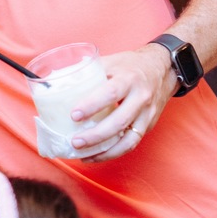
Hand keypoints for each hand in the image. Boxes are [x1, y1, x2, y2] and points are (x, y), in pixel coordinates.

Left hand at [67, 47, 173, 161]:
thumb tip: (55, 82)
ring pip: (128, 139)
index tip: (74, 115)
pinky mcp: (147, 126)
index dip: (92, 105)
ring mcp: (146, 114)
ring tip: (83, 155)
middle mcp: (140, 98)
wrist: (162, 69)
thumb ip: (87, 72)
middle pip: (119, 121)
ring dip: (104, 151)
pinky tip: (96, 156)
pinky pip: (131, 144)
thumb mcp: (111, 61)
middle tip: (74, 142)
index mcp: (128, 78)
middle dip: (96, 135)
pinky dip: (113, 153)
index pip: (110, 93)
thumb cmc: (130, 65)